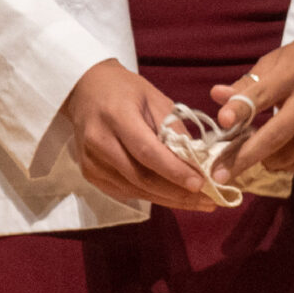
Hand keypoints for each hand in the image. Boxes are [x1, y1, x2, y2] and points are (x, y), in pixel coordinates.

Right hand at [62, 60, 212, 209]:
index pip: (146, 151)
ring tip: (198, 202)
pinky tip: (173, 197)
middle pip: (141, 177)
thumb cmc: (126, 91)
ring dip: (169, 199)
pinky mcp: (90, 174)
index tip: (200, 184)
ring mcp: (91, 161)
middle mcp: (99, 142)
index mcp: (116, 116)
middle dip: (177, 192)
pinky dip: (152, 196)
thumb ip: (175, 129)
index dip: (174, 171)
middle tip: (208, 200)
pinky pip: (126, 192)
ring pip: (135, 189)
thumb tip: (198, 161)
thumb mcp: (156, 99)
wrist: (86, 90)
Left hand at [209, 18, 293, 183]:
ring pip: (290, 155)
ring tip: (249, 159)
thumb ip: (248, 82)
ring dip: (265, 162)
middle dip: (244, 158)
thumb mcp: (278, 59)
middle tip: (219, 174)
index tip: (223, 123)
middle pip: (275, 137)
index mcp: (293, 74)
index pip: (262, 96)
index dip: (241, 110)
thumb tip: (217, 98)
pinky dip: (287, 165)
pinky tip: (275, 160)